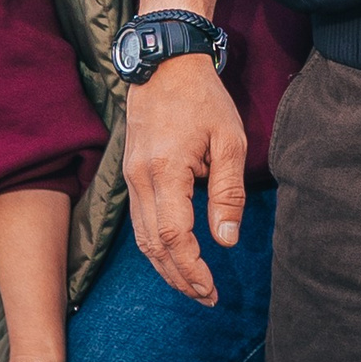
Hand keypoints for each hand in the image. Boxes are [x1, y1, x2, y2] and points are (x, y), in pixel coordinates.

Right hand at [121, 55, 244, 306]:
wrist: (165, 64)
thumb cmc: (203, 99)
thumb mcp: (230, 140)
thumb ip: (228, 192)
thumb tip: (226, 241)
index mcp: (166, 171)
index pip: (174, 236)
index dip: (191, 268)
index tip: (211, 288)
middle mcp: (140, 180)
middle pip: (154, 245)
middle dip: (179, 277)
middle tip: (206, 297)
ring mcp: (131, 178)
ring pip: (143, 238)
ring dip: (166, 266)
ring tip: (193, 285)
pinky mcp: (131, 174)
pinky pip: (140, 221)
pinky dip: (157, 246)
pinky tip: (175, 256)